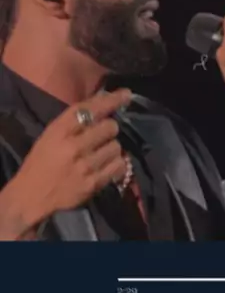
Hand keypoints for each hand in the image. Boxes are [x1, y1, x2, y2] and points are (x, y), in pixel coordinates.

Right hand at [1, 88, 131, 238]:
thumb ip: (74, 121)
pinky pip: (118, 166)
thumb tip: (103, 103)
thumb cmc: (40, 163)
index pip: (90, 109)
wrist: (30, 197)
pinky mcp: (93, 183)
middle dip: (110, 129)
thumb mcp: (50, 135)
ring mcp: (84, 166)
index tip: (126, 95)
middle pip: (110, 127)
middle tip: (103, 135)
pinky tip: (107, 166)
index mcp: (59, 131)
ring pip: (116, 146)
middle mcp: (73, 146)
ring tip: (101, 154)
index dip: (111, 100)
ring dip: (112, 148)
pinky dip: (116, 164)